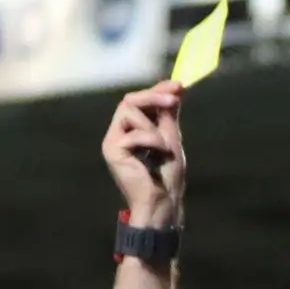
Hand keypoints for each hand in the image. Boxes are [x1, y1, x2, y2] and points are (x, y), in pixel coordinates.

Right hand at [104, 84, 185, 226]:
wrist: (163, 203)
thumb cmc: (167, 177)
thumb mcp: (171, 138)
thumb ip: (168, 115)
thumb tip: (175, 88)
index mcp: (131, 130)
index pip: (139, 101)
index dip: (157, 90)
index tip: (178, 85)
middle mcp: (118, 133)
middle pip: (129, 100)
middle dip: (154, 95)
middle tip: (175, 98)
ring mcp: (113, 141)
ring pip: (129, 111)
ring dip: (154, 127)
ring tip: (165, 148)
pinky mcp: (111, 150)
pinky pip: (133, 132)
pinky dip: (151, 140)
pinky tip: (157, 155)